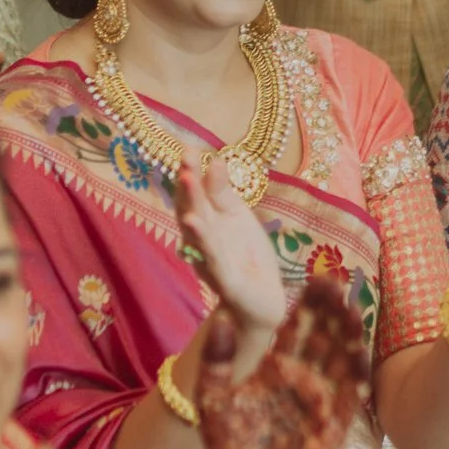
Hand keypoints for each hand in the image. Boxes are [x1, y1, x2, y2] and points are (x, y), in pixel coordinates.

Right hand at [177, 153, 288, 380]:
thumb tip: (214, 161)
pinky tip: (195, 224)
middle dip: (188, 185)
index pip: (194, 194)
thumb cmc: (246, 255)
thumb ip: (223, 193)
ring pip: (198, 230)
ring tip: (187, 183)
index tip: (188, 148)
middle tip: (185, 159)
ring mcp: (209, 259)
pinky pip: (212, 256)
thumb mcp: (238, 217)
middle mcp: (201, 239)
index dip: (190, 172)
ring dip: (192, 207)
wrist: (262, 299)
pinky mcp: (223, 279)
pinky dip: (204, 240)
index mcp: (207, 221)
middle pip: (191, 208)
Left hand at [197, 291, 363, 448]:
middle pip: (322, 337)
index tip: (314, 276)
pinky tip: (359, 350)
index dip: (305, 304)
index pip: (293, 329)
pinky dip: (356, 373)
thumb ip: (217, 362)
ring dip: (347, 334)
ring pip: (339, 359)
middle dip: (330, 310)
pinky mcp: (334, 425)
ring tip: (350, 306)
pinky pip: (349, 396)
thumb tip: (223, 318)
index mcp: (274, 370)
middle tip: (336, 280)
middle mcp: (302, 380)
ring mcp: (321, 401)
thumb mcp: (214, 403)